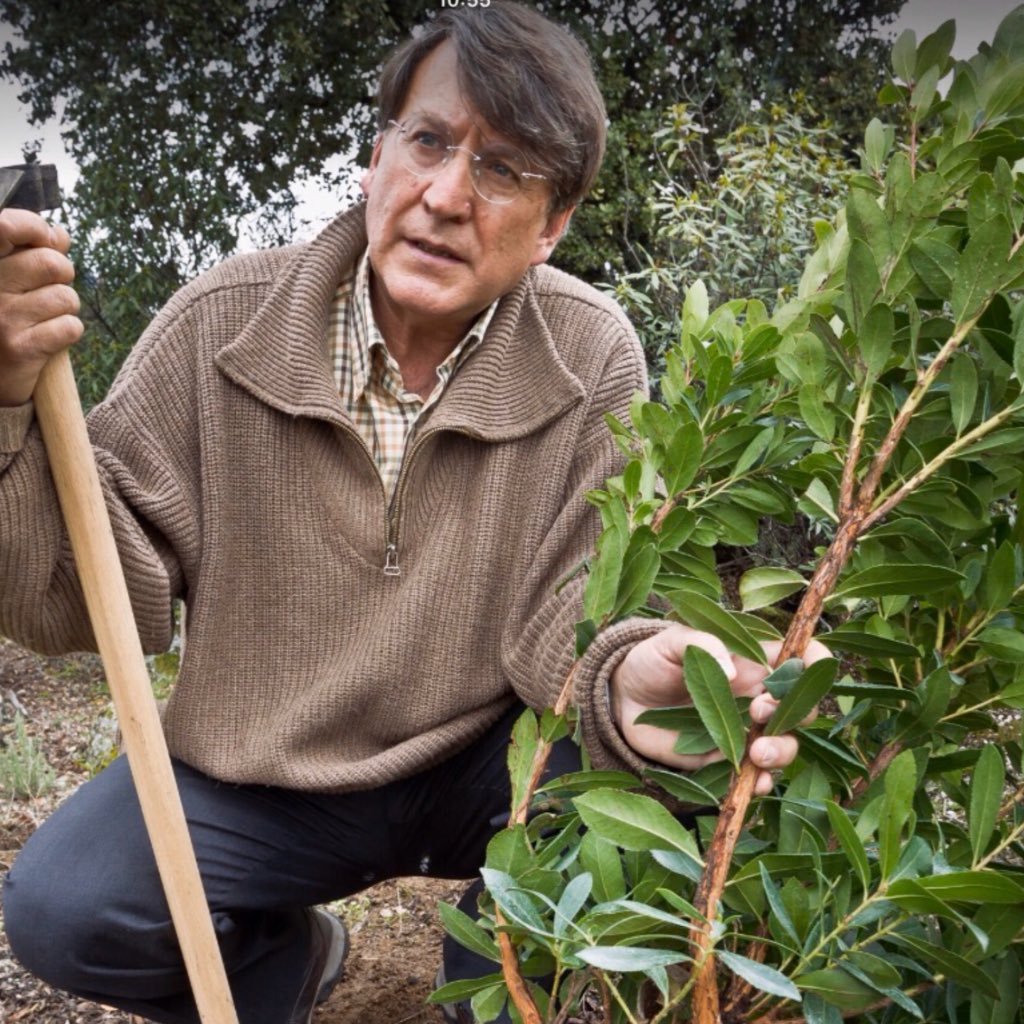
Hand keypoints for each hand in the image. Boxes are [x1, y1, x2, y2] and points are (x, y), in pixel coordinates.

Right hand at [0, 209, 82, 405]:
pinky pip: (70, 327)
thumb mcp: (6, 282)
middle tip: (50, 292)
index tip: (46, 240)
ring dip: (66, 309)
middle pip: (51, 263)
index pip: (7, 226)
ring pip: (66, 297)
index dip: (36, 228)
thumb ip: (31, 254)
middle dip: (63, 276)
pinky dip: (69, 332)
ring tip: (45, 319)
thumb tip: (59, 234)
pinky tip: (49, 340)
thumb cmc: (0, 321)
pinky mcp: (21, 347)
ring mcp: (2, 317)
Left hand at [610, 623, 829, 794]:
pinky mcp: (727, 759)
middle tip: (759, 710)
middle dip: (794, 712)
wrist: (623, 699)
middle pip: (800, 708)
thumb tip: (735, 672)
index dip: (813, 661)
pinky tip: (755, 781)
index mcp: (750, 662)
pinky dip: (763, 782)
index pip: (797, 659)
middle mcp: (756, 697)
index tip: (811, 665)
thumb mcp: (671, 642)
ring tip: (757, 752)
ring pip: (785, 744)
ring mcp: (745, 730)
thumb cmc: (652, 661)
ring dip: (781, 750)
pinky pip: (757, 775)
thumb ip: (702, 644)